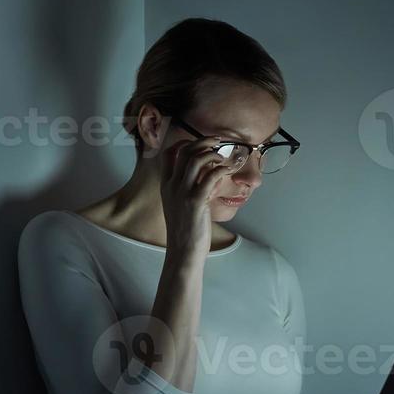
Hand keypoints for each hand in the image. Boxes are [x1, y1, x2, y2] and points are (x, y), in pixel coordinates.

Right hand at [158, 135, 231, 255]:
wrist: (183, 252)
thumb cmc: (185, 230)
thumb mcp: (180, 205)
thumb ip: (189, 188)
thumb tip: (207, 176)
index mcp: (165, 186)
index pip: (168, 153)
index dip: (184, 143)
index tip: (200, 143)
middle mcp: (171, 186)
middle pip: (184, 151)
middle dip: (202, 141)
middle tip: (217, 141)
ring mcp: (182, 193)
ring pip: (195, 159)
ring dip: (212, 153)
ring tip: (222, 157)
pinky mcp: (196, 202)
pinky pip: (210, 176)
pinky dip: (221, 168)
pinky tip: (227, 170)